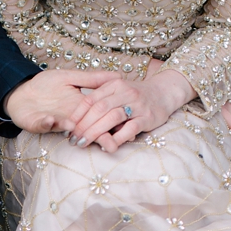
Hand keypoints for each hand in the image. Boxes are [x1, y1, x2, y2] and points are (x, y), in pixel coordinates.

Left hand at [3, 69, 115, 132]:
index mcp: (79, 107)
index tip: (125, 129)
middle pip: (87, 130)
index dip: (110, 125)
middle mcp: (69, 117)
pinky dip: (47, 123)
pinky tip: (51, 119)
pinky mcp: (38, 123)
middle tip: (111, 145)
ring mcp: (54, 121)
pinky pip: (43, 124)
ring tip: (79, 130)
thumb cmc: (46, 85)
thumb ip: (91, 79)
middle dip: (98, 136)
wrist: (22, 92)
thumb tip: (117, 76)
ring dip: (72, 128)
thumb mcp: (70, 78)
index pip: (99, 117)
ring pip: (66, 128)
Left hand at [67, 69, 196, 152]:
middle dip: (83, 126)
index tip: (66, 127)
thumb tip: (77, 116)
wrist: (164, 93)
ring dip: (95, 132)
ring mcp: (137, 105)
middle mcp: (125, 92)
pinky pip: (130, 129)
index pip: (91, 99)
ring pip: (112, 118)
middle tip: (72, 139)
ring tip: (83, 143)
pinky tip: (107, 146)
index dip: (77, 114)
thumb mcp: (117, 89)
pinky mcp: (147, 117)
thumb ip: (100, 98)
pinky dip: (117, 138)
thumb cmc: (135, 95)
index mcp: (114, 84)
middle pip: (99, 109)